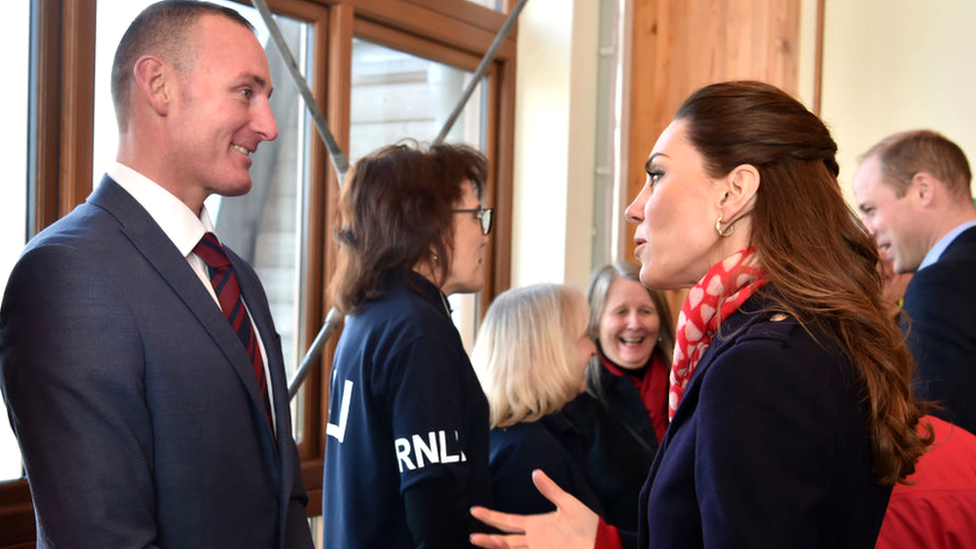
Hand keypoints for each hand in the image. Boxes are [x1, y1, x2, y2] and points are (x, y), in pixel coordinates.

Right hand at [469, 469, 598, 548]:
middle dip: (488, 539)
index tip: (475, 510)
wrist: (601, 544)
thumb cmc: (587, 524)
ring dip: (496, 547)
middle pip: (505, 540)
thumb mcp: (568, 503)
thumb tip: (535, 472)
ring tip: (480, 541)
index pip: (508, 521)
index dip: (491, 516)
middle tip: (472, 536)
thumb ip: (550, 490)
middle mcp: (533, 539)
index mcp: (535, 525)